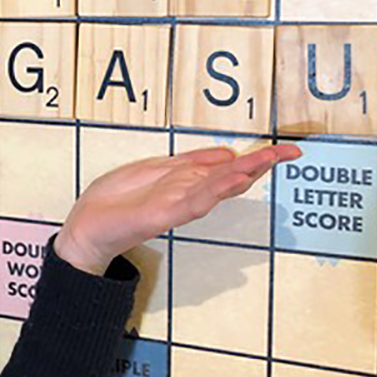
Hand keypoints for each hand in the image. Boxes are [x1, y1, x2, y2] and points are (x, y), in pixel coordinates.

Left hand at [53, 144, 302, 274]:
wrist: (87, 228)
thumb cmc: (116, 201)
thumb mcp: (154, 170)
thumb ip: (190, 164)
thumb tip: (227, 153)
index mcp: (186, 181)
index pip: (227, 166)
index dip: (256, 158)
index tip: (284, 149)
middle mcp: (187, 194)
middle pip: (229, 176)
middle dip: (259, 164)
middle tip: (289, 152)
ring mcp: (177, 205)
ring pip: (216, 187)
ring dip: (241, 174)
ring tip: (266, 162)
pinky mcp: (162, 215)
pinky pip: (191, 201)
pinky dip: (212, 190)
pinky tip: (229, 180)